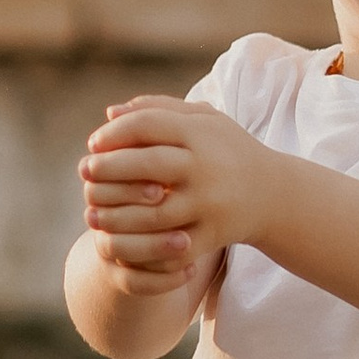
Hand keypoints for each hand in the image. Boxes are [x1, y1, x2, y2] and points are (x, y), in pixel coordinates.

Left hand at [79, 94, 272, 291]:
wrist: (273, 195)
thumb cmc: (227, 150)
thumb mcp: (204, 120)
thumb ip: (158, 110)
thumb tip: (109, 115)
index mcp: (201, 134)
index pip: (149, 125)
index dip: (115, 134)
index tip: (94, 143)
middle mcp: (205, 167)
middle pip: (148, 164)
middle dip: (109, 168)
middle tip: (85, 172)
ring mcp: (209, 205)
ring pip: (152, 213)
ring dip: (116, 214)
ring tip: (92, 211)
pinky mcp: (211, 236)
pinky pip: (168, 247)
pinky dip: (140, 248)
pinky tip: (119, 241)